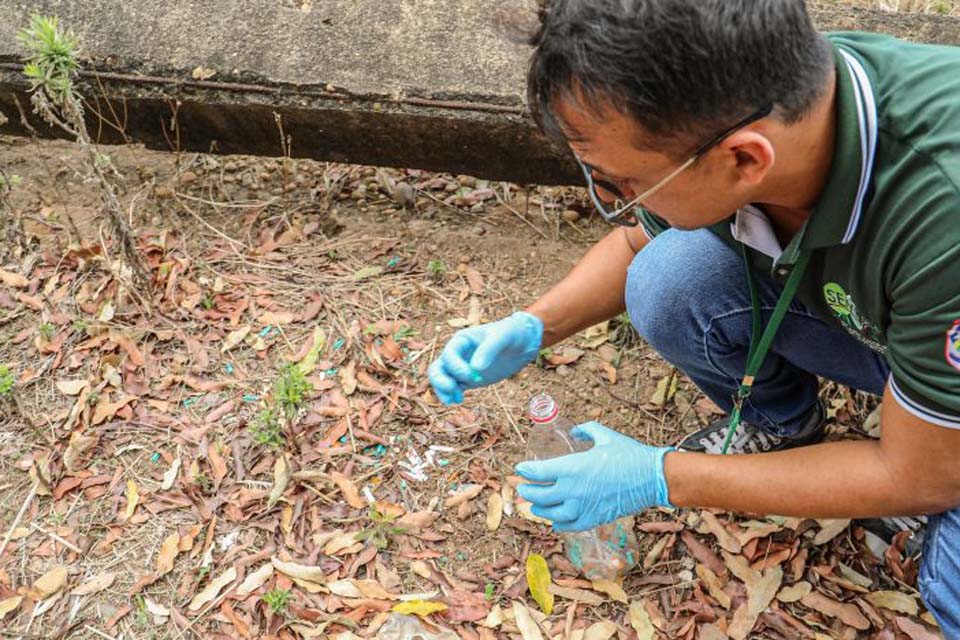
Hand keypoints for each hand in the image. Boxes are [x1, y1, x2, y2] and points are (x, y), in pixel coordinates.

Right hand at [428, 311, 542, 404]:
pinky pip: (453, 388)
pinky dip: (450, 395)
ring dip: (443, 390)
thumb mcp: (503, 337)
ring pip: (441, 380)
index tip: (473, 375)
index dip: (456, 367)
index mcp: (462, 340)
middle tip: (453, 390)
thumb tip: (475, 368)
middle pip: (437, 368)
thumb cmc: (511, 333)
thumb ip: (489, 349)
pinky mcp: (468, 379)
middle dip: (440, 381)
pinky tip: (458, 401)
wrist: (522, 343)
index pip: (449, 354)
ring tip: (455, 400)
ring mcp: (461, 367)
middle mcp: (457, 354)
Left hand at [516, 422, 673, 531]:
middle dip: (528, 492)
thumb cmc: (629, 454)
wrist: (653, 478)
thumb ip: (586, 429)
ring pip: (551, 514)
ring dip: (540, 510)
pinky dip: (559, 524)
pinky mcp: (595, 519)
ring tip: (535, 506)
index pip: (539, 472)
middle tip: (523, 488)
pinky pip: (570, 526)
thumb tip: (575, 431)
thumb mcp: (605, 435)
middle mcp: (574, 490)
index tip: (520, 469)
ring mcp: (583, 507)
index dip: (526, 471)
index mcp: (573, 467)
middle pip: (540, 496)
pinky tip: (555, 522)